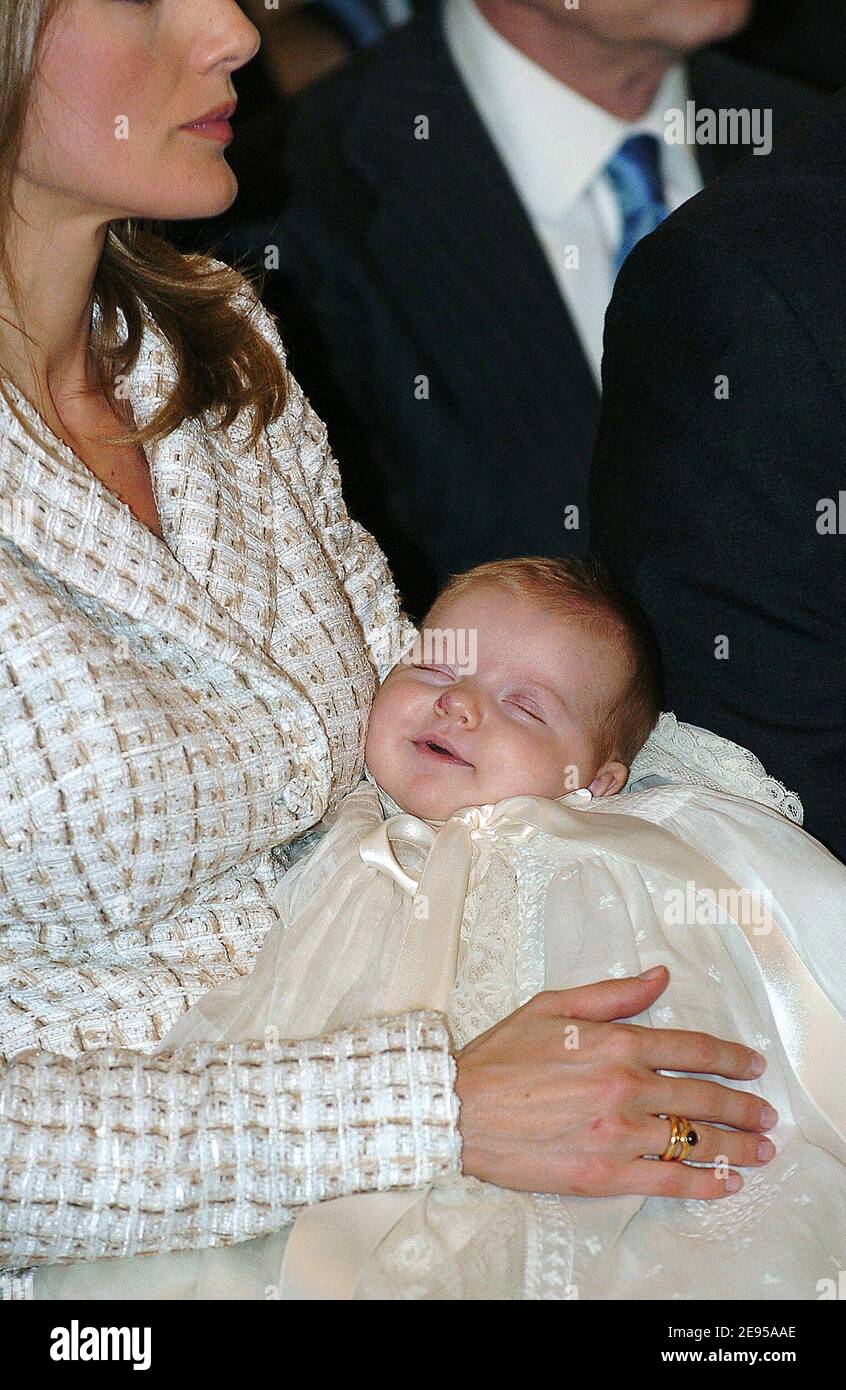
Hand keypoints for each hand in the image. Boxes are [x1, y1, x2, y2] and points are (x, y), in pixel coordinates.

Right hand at [453, 966, 776, 1199]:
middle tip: (766, 1113)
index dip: (730, 1057)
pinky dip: (704, 1183)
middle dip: (744, 1106)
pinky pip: (669, 1181)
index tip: (752, 1064)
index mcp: (615, 1042)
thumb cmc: (499, 1057)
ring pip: (695, 1140)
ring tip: (760, 1150)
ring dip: (737, 1147)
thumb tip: (659, 977)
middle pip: (704, 1097)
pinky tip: (726, 1183)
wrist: (456, 1109)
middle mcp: (625, 1086)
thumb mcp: (552, 1005)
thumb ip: (613, 994)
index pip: (692, 1048)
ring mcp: (618, 1133)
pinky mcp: (605, 1174)